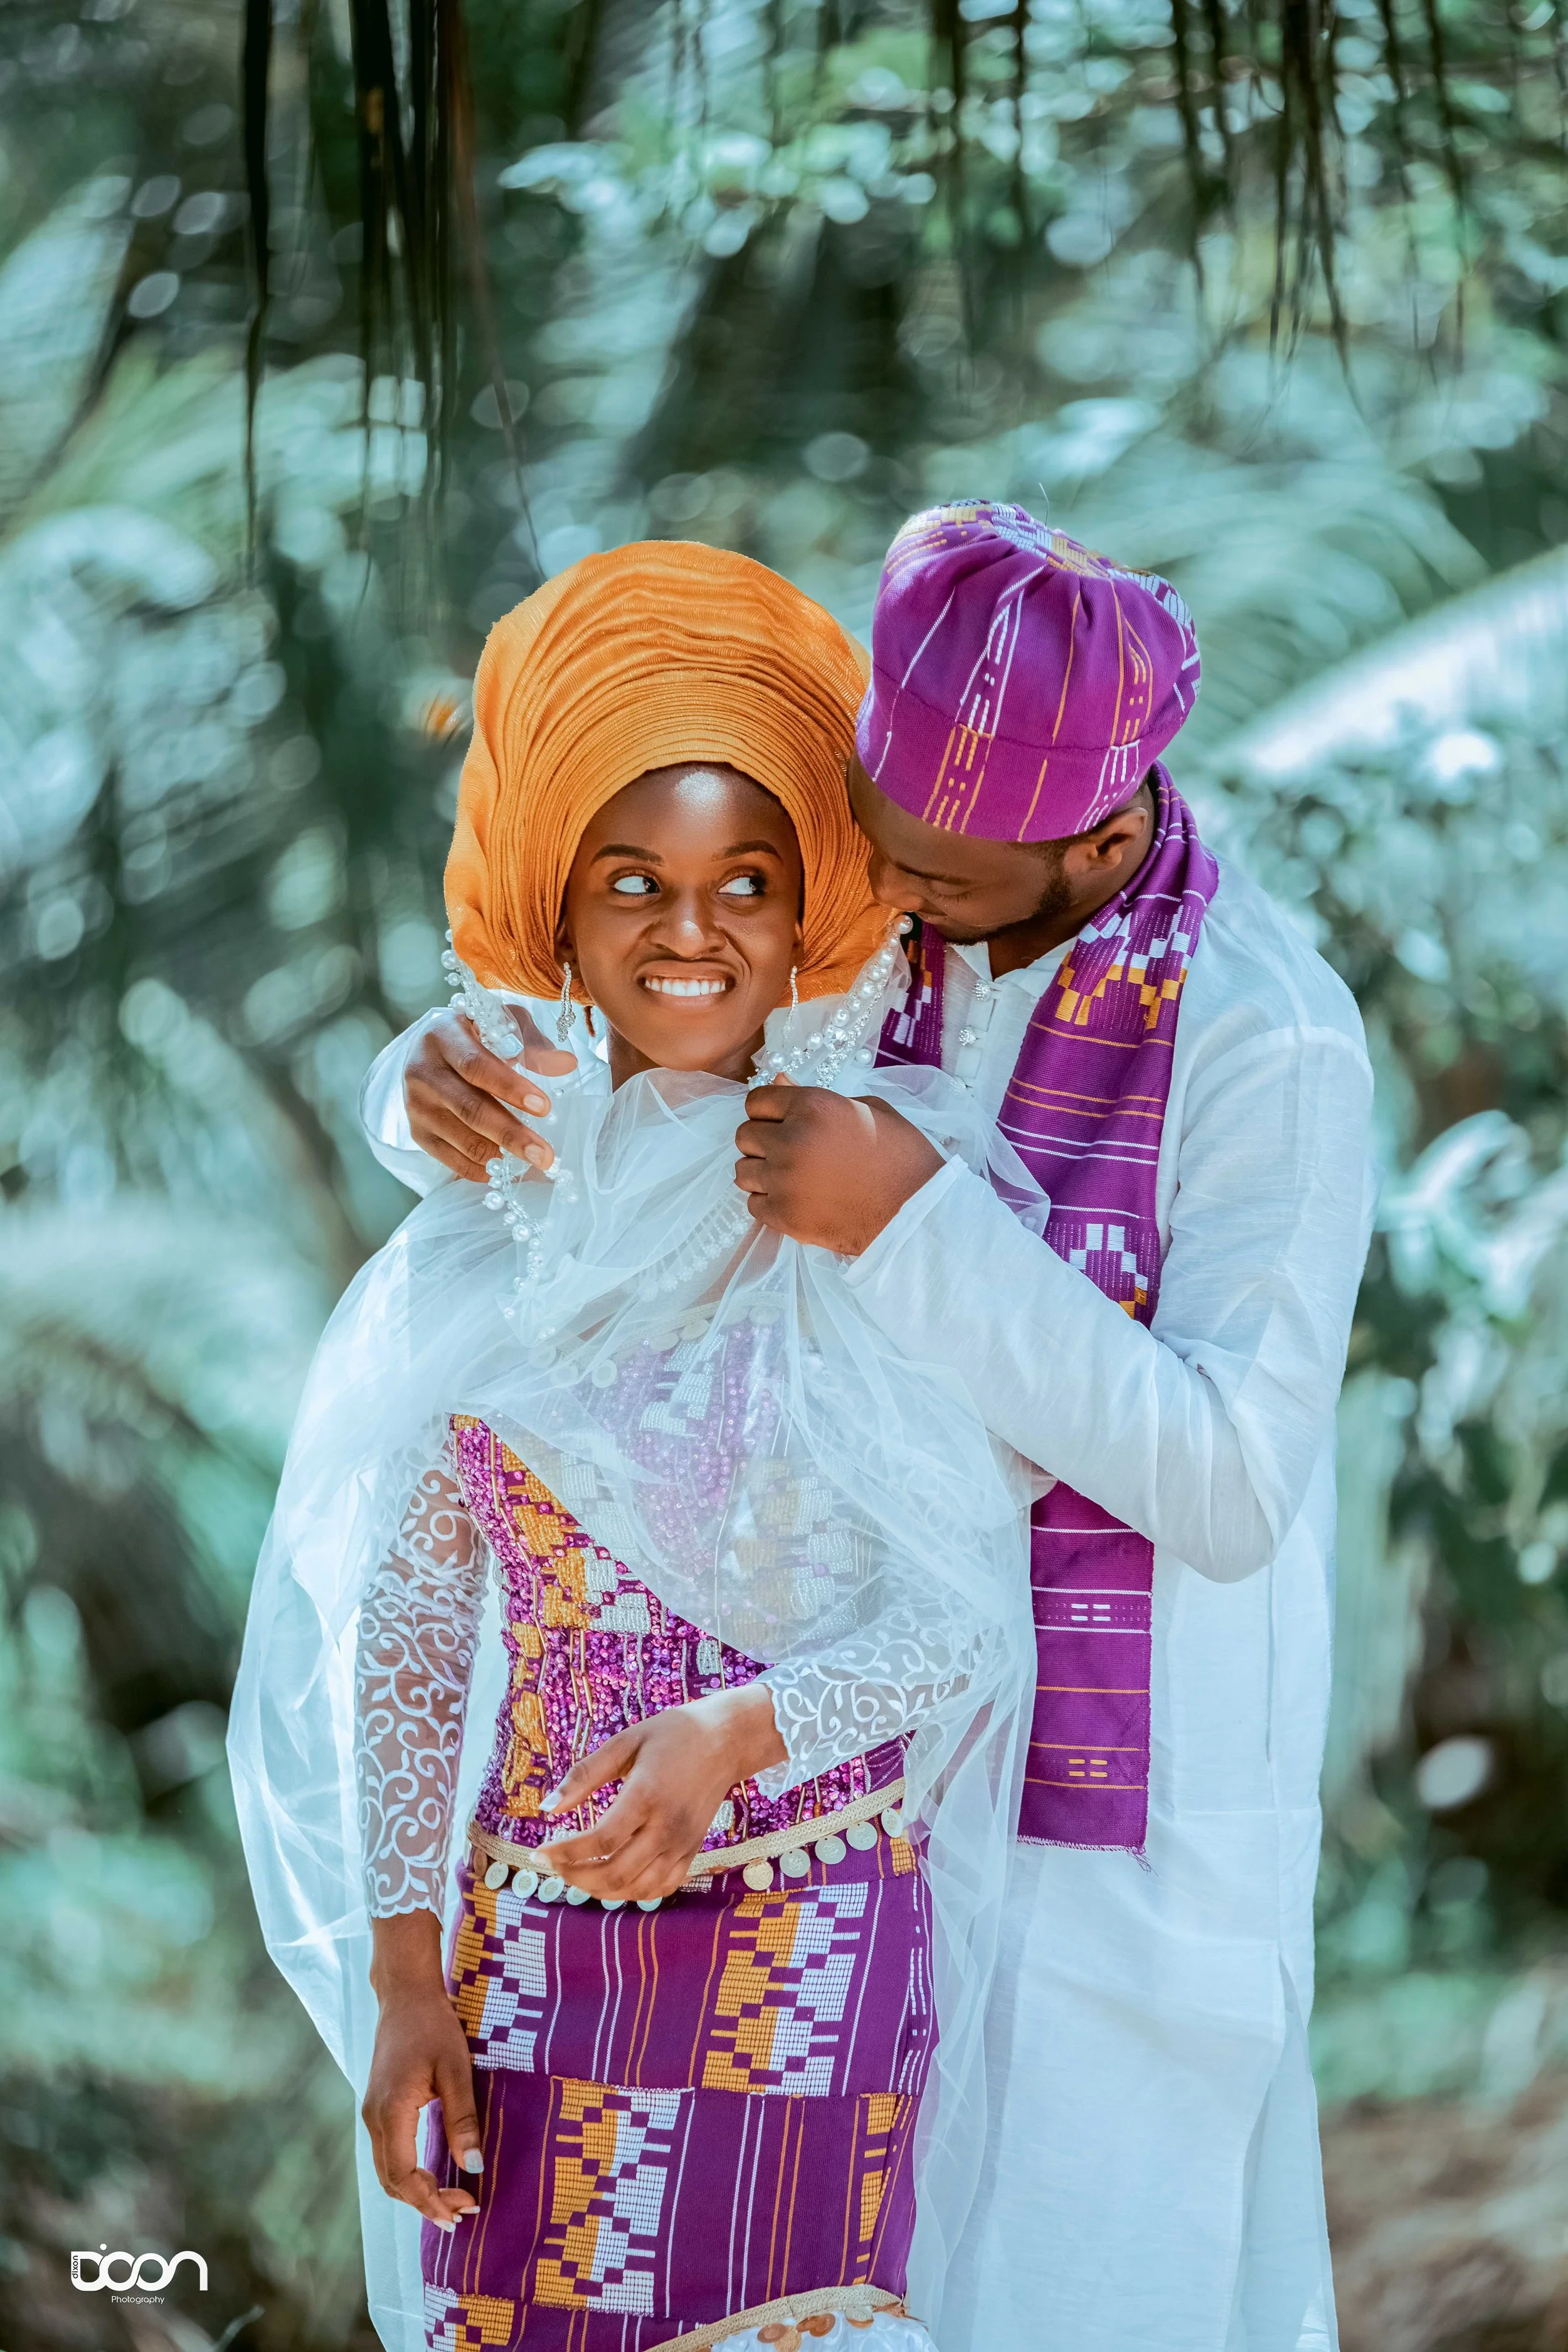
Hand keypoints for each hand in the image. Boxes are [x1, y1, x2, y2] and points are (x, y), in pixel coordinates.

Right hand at [364, 1910, 483, 2228]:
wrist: (405, 1994)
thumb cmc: (433, 2026)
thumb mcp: (457, 2070)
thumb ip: (463, 2119)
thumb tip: (474, 2167)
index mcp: (391, 2112)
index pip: (403, 2176)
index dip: (430, 2200)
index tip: (461, 2212)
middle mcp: (374, 2118)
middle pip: (391, 2181)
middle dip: (425, 2202)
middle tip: (462, 2213)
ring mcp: (372, 2113)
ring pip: (387, 2171)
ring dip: (416, 2191)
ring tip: (452, 2200)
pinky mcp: (378, 2107)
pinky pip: (388, 2154)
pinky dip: (408, 2173)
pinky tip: (432, 2176)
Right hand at [405, 1007, 576, 1182]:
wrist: (427, 1050)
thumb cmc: (474, 1035)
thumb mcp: (503, 1024)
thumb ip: (533, 1043)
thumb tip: (567, 1064)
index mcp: (442, 1036)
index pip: (476, 1066)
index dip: (510, 1088)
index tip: (544, 1108)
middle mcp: (422, 1071)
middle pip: (469, 1109)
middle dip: (511, 1134)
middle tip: (545, 1154)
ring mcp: (416, 1105)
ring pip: (461, 1138)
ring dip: (500, 1156)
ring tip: (533, 1163)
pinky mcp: (417, 1131)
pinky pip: (449, 1159)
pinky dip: (480, 1168)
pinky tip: (505, 1169)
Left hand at [533, 1685, 786, 1901]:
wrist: (726, 1741)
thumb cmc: (672, 1735)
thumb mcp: (625, 1743)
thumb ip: (584, 1775)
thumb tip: (548, 1808)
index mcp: (646, 1796)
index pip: (601, 1840)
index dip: (565, 1853)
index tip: (539, 1852)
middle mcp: (666, 1827)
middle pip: (615, 1873)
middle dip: (575, 1877)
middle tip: (553, 1865)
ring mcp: (682, 1844)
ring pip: (636, 1889)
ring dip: (599, 1890)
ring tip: (576, 1874)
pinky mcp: (692, 1852)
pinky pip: (660, 1888)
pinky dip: (632, 1893)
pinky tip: (613, 1879)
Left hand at [733, 1078, 942, 1253]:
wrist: (917, 1215)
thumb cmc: (901, 1158)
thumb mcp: (868, 1111)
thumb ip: (817, 1097)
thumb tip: (779, 1083)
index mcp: (813, 1106)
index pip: (757, 1100)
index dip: (769, 1111)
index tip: (782, 1122)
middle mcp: (792, 1140)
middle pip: (745, 1135)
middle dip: (763, 1142)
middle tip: (789, 1152)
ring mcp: (785, 1181)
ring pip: (742, 1171)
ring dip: (762, 1173)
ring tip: (790, 1178)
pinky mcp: (784, 1216)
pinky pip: (753, 1204)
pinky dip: (769, 1203)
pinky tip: (796, 1200)